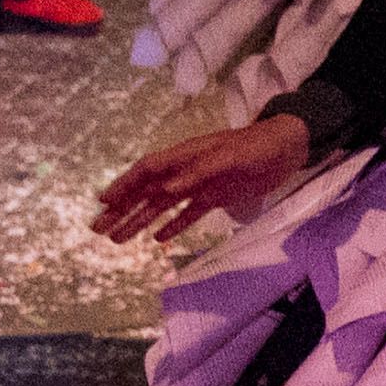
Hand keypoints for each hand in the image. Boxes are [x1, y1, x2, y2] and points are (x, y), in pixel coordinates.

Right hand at [93, 112, 311, 244]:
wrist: (288, 148)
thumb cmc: (258, 146)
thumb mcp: (230, 156)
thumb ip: (198, 172)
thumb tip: (166, 189)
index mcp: (185, 156)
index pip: (146, 170)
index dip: (123, 185)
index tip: (102, 202)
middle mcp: (186, 171)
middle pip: (146, 191)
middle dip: (121, 209)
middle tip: (97, 227)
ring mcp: (199, 185)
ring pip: (161, 205)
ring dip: (138, 220)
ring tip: (117, 238)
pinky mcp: (216, 197)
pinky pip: (188, 214)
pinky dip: (173, 225)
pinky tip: (158, 239)